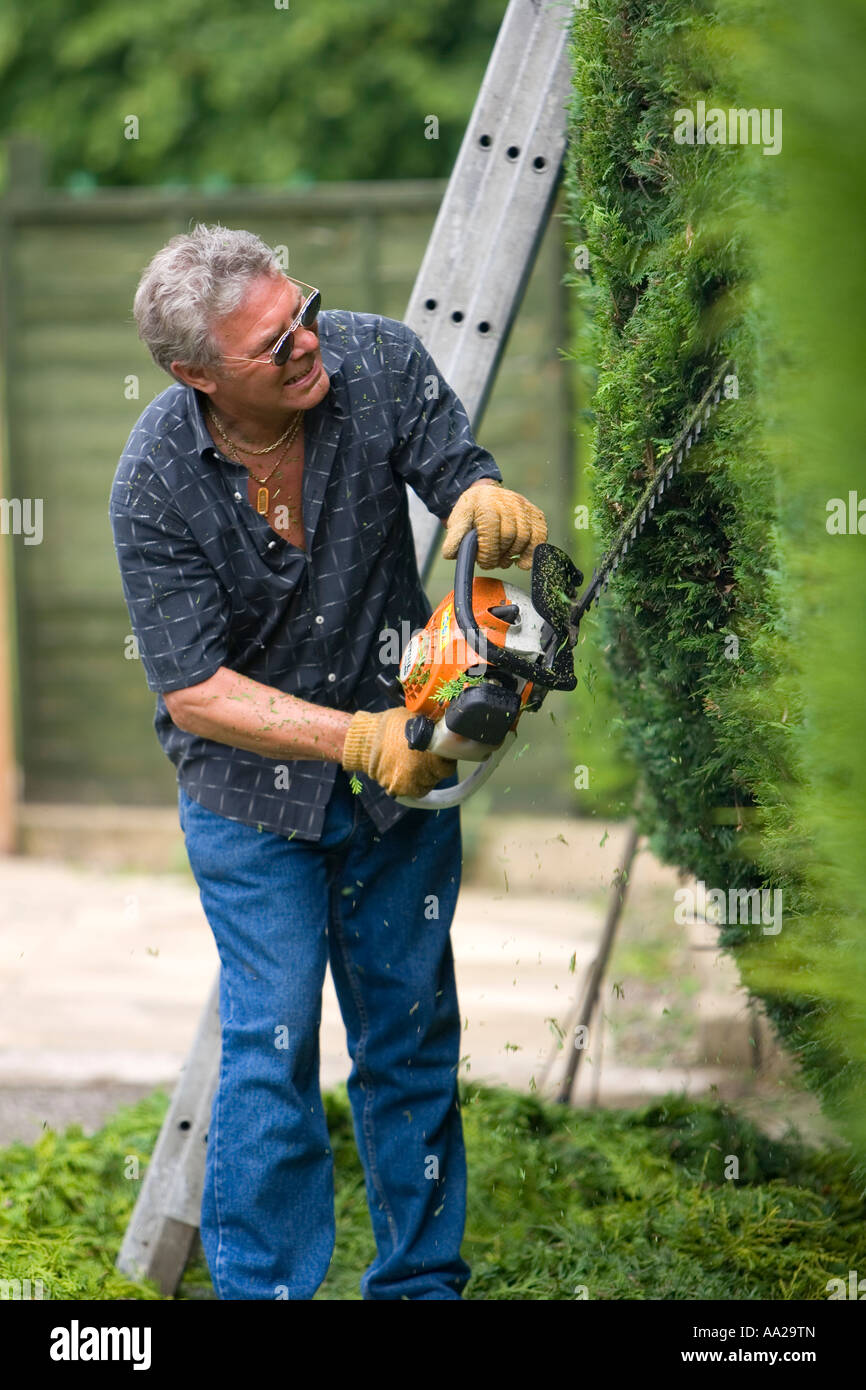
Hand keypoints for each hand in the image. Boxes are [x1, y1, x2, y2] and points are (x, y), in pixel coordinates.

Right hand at [341, 708, 455, 797]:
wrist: (366, 739)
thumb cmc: (391, 726)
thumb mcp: (418, 720)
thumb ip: (434, 729)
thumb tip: (447, 728)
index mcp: (431, 756)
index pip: (448, 767)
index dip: (445, 759)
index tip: (441, 754)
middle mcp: (422, 773)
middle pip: (437, 777)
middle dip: (435, 768)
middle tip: (427, 758)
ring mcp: (409, 783)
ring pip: (425, 786)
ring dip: (423, 778)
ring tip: (415, 764)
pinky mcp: (396, 789)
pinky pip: (410, 791)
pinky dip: (410, 784)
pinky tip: (406, 771)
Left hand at [442, 483, 546, 569]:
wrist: (486, 494)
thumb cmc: (472, 510)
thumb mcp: (458, 520)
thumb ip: (454, 537)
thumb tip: (450, 554)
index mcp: (488, 504)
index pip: (492, 532)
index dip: (488, 552)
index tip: (483, 561)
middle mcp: (510, 502)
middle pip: (510, 537)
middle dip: (500, 555)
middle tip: (492, 562)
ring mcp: (525, 507)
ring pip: (525, 538)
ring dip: (514, 555)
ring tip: (503, 560)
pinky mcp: (536, 514)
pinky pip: (540, 536)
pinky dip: (532, 552)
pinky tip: (521, 561)